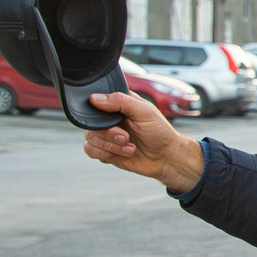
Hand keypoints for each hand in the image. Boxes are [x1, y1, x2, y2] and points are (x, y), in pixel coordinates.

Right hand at [81, 91, 205, 193]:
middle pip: (91, 122)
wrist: (166, 158)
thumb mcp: (144, 111)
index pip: (96, 100)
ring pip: (90, 137)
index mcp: (119, 104)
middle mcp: (110, 119)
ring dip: (110, 145)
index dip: (99, 109)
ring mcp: (107, 135)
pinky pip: (90, 150)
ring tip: (129, 147)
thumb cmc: (160, 132)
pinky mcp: (105, 149)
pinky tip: (123, 153)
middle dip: (109, 133)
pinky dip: (105, 153)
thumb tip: (94, 98)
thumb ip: (120, 101)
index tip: (113, 119)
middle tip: (126, 137)